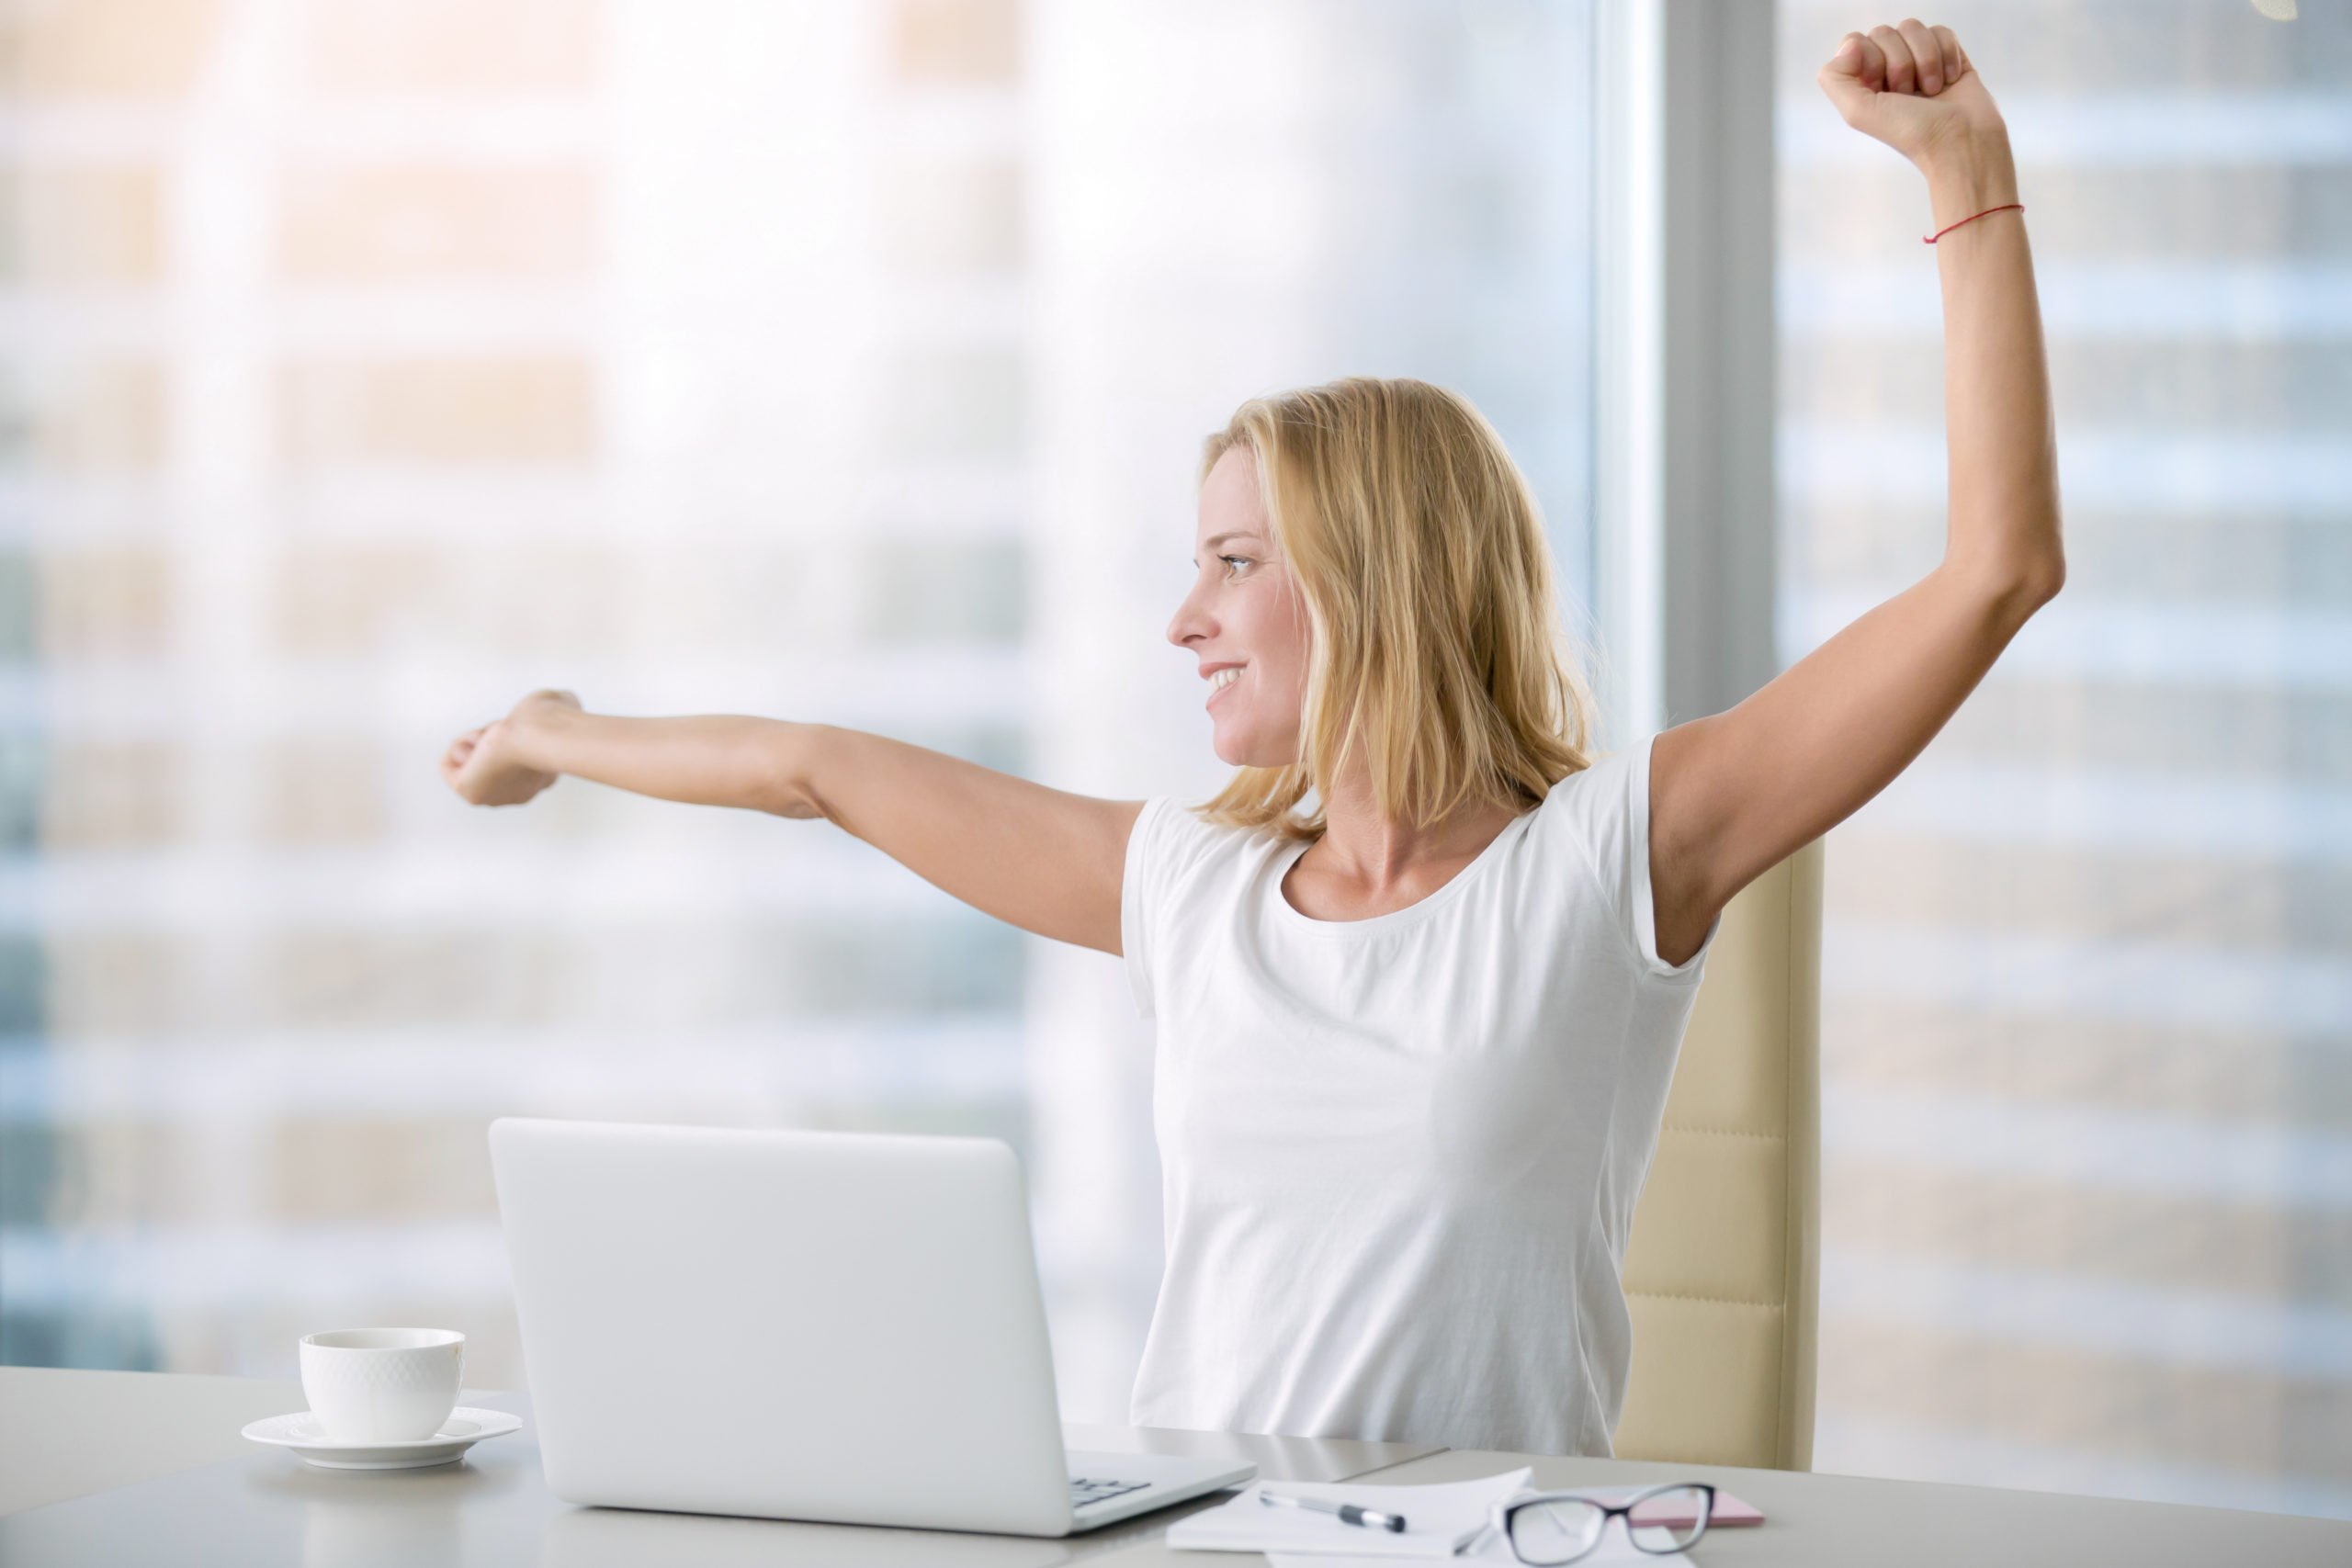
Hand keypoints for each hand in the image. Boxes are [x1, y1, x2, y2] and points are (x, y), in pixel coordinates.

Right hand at [441, 688, 574, 806]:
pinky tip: (480, 742)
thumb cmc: (552, 719)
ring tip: (493, 737)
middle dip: (490, 738)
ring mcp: (494, 796)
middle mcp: (518, 793)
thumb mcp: (559, 704)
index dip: (509, 732)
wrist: (540, 735)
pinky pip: (448, 766)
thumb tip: (557, 700)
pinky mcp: (470, 793)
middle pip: (488, 759)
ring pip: (469, 761)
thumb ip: (557, 705)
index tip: (517, 724)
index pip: (515, 755)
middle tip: (502, 731)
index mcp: (542, 777)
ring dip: (475, 741)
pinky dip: (457, 746)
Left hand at [1817, 19, 2006, 168]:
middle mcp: (1888, 70)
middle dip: (1899, 63)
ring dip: (1925, 60)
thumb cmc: (1911, 132)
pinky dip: (1947, 55)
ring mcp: (1918, 61)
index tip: (1882, 88)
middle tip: (1909, 93)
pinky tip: (1950, 80)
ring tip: (1931, 90)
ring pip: (1912, 28)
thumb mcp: (1859, 112)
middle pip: (1883, 32)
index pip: (1855, 42)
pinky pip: (1941, 31)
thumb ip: (1835, 78)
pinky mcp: (1947, 55)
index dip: (1869, 59)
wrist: (1962, 139)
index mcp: (1863, 82)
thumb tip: (1851, 43)